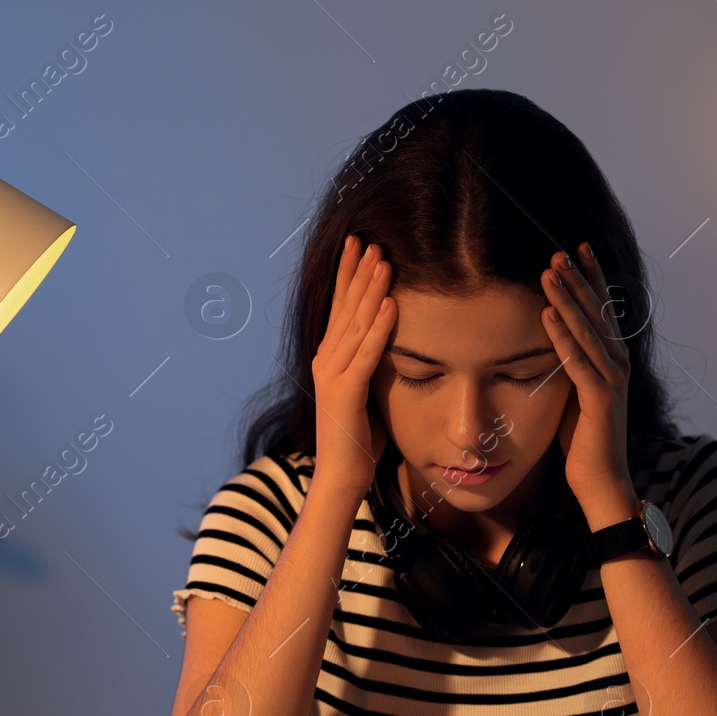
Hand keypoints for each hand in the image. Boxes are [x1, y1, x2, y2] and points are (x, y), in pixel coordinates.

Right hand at [310, 234, 396, 502]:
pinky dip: (379, 328)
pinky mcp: (346, 393)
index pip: (338, 307)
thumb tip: (384, 338)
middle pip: (343, 308)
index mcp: (328, 358)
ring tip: (383, 262)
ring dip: (370, 291)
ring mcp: (332, 376)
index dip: (347, 275)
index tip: (358, 245)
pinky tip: (391, 305)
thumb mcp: (363, 390)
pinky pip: (366, 354)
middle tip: (369, 240)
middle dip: (357, 272)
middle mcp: (325, 361)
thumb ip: (367, 363)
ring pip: (354, 324)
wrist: (342, 475)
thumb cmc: (357, 437)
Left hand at [540, 243, 636, 521]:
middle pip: (598, 312)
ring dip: (568, 299)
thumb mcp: (574, 391)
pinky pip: (578, 361)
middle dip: (579, 278)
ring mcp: (612, 380)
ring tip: (550, 271)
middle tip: (560, 249)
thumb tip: (550, 337)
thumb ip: (570, 363)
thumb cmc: (584, 439)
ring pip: (588, 330)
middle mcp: (618, 364)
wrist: (602, 480)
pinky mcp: (600, 399)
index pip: (602, 310)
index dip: (592, 278)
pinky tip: (547, 314)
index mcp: (613, 359)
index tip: (577, 249)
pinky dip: (562, 336)